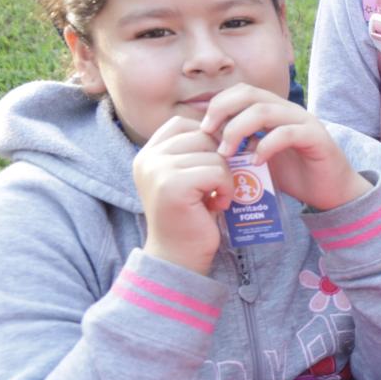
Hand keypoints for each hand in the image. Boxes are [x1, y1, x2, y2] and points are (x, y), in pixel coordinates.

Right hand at [133, 117, 232, 274]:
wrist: (179, 256)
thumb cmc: (192, 216)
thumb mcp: (190, 177)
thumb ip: (198, 152)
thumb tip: (232, 125)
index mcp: (148, 154)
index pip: (183, 123)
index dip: (209, 137)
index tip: (217, 162)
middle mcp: (148, 158)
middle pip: (202, 135)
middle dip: (220, 158)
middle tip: (220, 184)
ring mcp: (158, 170)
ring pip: (213, 154)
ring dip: (225, 176)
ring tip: (217, 197)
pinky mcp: (173, 185)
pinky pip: (217, 171)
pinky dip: (226, 187)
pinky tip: (218, 204)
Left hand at [199, 85, 365, 212]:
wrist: (332, 193)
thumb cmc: (295, 176)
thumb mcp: (259, 159)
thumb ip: (240, 148)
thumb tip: (207, 145)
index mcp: (274, 111)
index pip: (241, 91)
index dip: (218, 104)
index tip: (203, 128)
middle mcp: (288, 110)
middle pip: (250, 94)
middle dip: (222, 110)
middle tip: (208, 133)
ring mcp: (304, 122)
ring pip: (265, 110)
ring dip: (238, 129)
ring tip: (227, 153)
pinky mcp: (317, 138)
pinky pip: (287, 133)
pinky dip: (266, 146)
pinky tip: (255, 163)